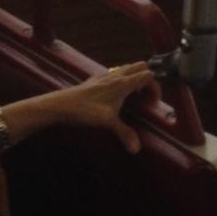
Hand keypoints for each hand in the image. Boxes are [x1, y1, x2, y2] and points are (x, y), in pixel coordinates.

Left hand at [43, 64, 159, 153]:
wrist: (61, 105)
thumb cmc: (86, 110)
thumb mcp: (108, 122)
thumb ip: (124, 133)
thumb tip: (136, 149)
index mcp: (123, 83)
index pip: (148, 75)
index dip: (155, 87)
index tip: (154, 102)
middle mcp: (116, 75)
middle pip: (140, 66)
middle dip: (147, 78)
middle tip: (144, 96)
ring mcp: (105, 75)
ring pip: (127, 68)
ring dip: (134, 77)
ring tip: (132, 96)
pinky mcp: (95, 78)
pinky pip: (114, 72)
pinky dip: (121, 79)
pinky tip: (115, 94)